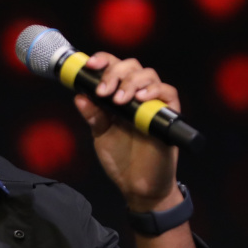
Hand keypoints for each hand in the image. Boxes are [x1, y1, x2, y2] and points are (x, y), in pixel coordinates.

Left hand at [72, 53, 181, 211]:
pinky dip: (154, 91)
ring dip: (132, 82)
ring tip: (120, 100)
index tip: (91, 66)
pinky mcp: (168, 116)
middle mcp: (137, 96)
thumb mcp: (101, 135)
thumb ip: (93, 115)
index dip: (104, 61)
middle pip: (132, 66)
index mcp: (119, 97)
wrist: (138, 186)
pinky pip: (168, 93)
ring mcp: (153, 105)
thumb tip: (79, 96)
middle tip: (104, 92)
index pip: (114, 68)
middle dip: (116, 73)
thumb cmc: (122, 160)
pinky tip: (141, 99)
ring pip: (149, 75)